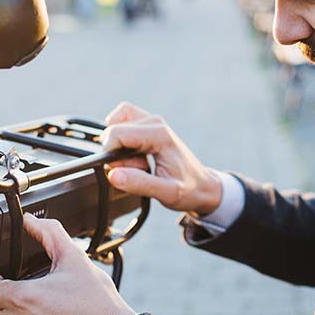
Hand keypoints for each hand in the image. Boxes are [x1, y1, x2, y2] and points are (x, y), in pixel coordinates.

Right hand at [100, 102, 222, 215]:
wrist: (203, 186)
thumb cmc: (189, 189)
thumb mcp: (166, 193)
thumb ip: (139, 183)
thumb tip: (112, 174)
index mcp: (159, 135)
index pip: (115, 134)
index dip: (111, 156)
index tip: (127, 171)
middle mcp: (154, 122)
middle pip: (113, 130)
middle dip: (116, 153)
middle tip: (139, 169)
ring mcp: (151, 122)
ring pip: (114, 124)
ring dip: (117, 146)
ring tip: (137, 163)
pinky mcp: (147, 126)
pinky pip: (121, 124)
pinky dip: (120, 140)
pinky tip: (134, 157)